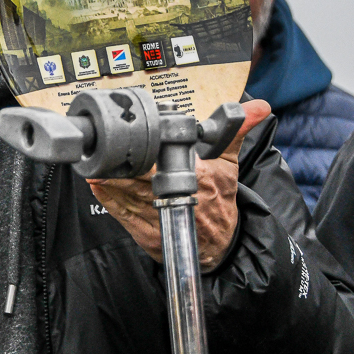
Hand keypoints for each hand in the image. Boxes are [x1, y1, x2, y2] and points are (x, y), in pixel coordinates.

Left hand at [90, 99, 271, 270]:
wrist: (219, 245)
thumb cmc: (220, 199)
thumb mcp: (229, 163)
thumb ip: (236, 131)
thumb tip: (258, 107)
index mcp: (198, 178)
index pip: (165, 160)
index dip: (144, 149)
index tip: (132, 135)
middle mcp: (176, 198)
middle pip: (138, 176)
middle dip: (119, 163)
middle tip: (102, 147)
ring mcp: (158, 218)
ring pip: (125, 194)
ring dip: (109, 178)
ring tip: (94, 162)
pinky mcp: (146, 233)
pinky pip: (121, 213)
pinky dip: (107, 197)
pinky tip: (96, 182)